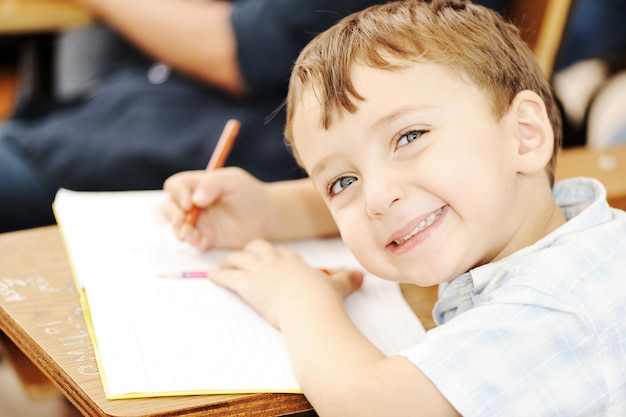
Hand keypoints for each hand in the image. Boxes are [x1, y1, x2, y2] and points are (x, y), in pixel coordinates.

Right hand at [162, 167, 272, 249]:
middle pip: (169, 206)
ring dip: (180, 230)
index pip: (175, 186)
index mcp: (197, 184)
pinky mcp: (205, 237)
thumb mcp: (233, 180)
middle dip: (172, 214)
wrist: (266, 216)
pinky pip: (191, 241)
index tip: (189, 203)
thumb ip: (212, 183)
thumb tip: (195, 200)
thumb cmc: (249, 193)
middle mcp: (193, 203)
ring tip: (194, 234)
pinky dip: (193, 242)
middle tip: (182, 220)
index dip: (177, 194)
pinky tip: (205, 242)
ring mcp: (198, 221)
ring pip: (177, 226)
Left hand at [210, 238, 363, 328]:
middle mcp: (275, 262)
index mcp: (295, 261)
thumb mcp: (338, 286)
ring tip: (223, 264)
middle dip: (249, 251)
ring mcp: (260, 272)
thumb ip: (346, 280)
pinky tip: (210, 275)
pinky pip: (228, 277)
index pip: (281, 252)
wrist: (308, 308)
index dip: (273, 253)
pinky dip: (218, 275)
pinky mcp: (247, 285)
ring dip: (230, 261)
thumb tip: (360, 276)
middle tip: (243, 257)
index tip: (269, 255)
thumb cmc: (323, 299)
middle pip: (257, 247)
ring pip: (239, 259)